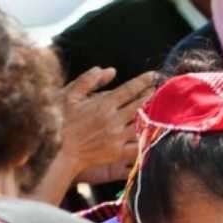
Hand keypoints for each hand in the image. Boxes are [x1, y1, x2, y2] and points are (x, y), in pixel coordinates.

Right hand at [60, 69, 155, 185]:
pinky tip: (158, 131)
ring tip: (165, 108)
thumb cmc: (61, 120)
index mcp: (103, 104)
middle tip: (163, 90)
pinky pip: (139, 145)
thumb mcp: (69, 96)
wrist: (57, 151)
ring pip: (143, 123)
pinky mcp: (117, 152)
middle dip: (153, 95)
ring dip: (155, 114)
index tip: (154, 75)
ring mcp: (117, 137)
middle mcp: (113, 119)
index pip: (129, 89)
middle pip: (140, 104)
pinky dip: (149, 138)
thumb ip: (89, 80)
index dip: (144, 81)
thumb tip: (110, 70)